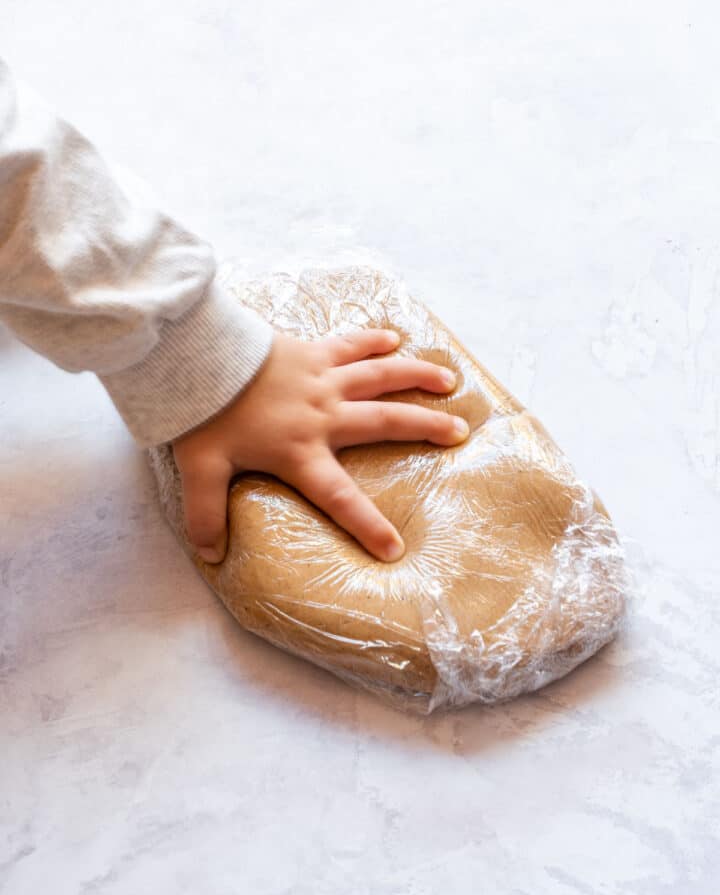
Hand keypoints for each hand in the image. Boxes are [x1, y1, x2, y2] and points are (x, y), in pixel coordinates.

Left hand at [171, 327, 467, 562]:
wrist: (198, 355)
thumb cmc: (201, 414)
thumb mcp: (200, 470)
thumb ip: (206, 515)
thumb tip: (212, 556)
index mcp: (300, 452)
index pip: (340, 498)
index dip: (367, 525)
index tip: (395, 549)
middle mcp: (323, 416)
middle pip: (384, 423)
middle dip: (425, 428)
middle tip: (460, 432)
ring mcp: (322, 379)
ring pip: (380, 376)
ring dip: (416, 377)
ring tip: (450, 381)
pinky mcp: (312, 351)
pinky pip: (351, 344)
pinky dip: (373, 340)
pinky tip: (395, 338)